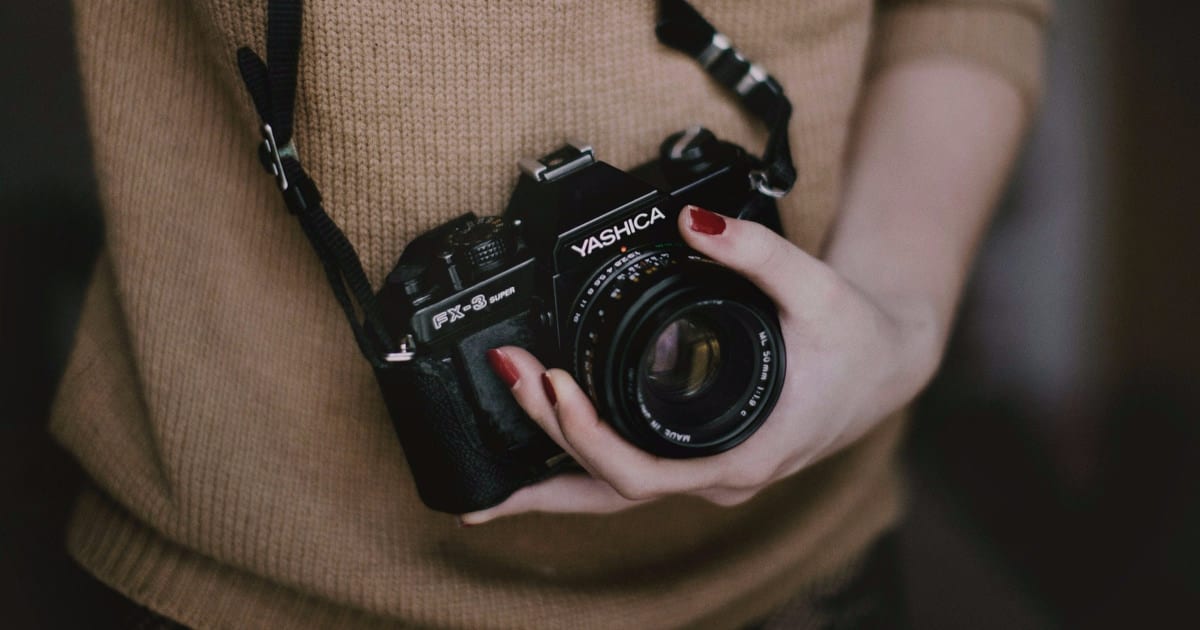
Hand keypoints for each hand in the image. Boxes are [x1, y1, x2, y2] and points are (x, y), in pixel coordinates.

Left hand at [462, 205, 941, 524]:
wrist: (885, 365)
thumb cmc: (856, 340)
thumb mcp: (818, 287)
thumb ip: (756, 252)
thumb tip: (693, 223)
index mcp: (745, 452)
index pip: (643, 473)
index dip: (587, 437)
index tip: (551, 385)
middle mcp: (719, 477)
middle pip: (612, 490)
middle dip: (548, 447)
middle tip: (508, 379)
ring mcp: (707, 475)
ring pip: (615, 497)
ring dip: (552, 480)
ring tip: (485, 486)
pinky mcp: (698, 460)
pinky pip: (629, 479)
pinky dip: (579, 471)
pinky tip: (539, 464)